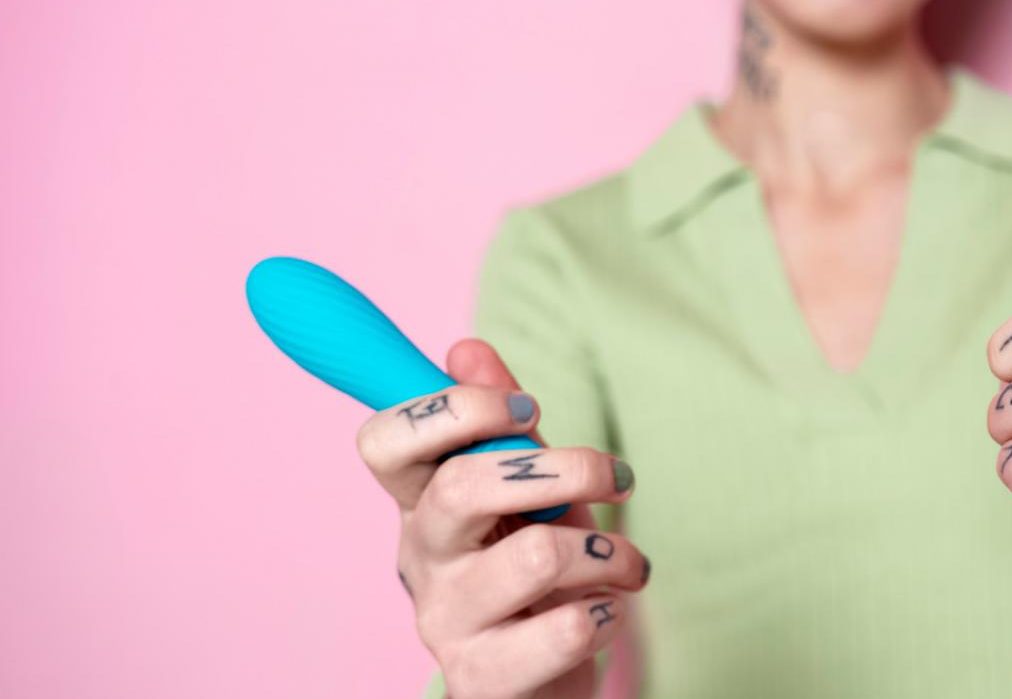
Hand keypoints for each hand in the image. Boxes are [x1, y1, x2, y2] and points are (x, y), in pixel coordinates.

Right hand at [355, 338, 648, 698]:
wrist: (545, 681)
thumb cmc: (539, 578)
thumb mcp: (529, 492)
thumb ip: (504, 426)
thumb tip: (466, 348)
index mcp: (420, 504)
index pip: (384, 442)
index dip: (454, 409)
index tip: (530, 410)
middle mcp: (420, 561)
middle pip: (461, 486)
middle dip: (563, 468)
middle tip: (615, 475)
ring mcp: (445, 624)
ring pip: (535, 556)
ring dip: (609, 552)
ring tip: (626, 564)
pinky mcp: (484, 678)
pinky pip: (564, 629)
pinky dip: (608, 610)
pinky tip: (606, 611)